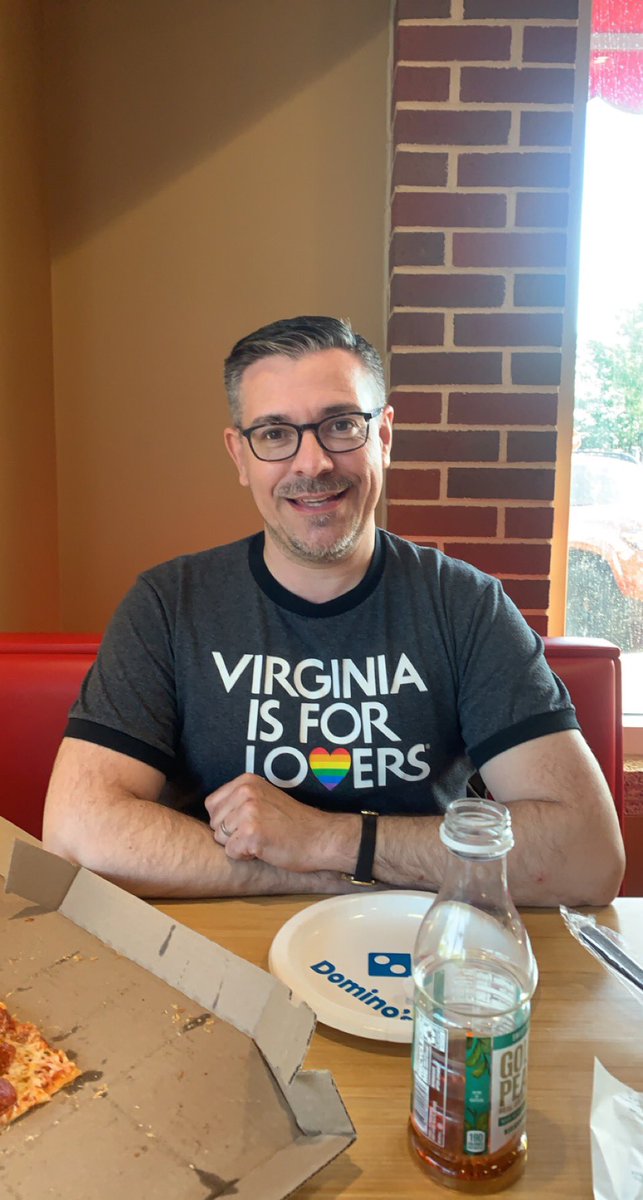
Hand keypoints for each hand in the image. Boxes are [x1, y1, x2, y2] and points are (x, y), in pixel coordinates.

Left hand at [204, 773, 356, 873]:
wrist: (320, 837)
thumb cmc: (293, 823)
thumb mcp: (264, 798)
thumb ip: (239, 800)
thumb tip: (212, 815)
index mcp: (246, 781)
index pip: (212, 804)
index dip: (226, 819)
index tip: (249, 822)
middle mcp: (245, 792)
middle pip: (214, 822)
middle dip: (231, 833)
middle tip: (259, 832)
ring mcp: (248, 811)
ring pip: (220, 838)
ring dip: (238, 845)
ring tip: (263, 839)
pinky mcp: (252, 833)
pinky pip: (231, 853)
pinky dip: (245, 856)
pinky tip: (264, 849)